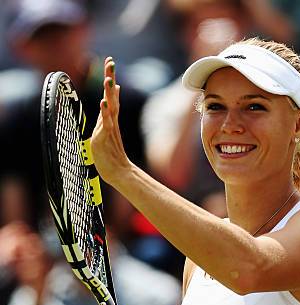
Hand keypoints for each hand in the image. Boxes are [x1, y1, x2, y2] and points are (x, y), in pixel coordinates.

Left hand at [91, 58, 131, 186]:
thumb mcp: (107, 132)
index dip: (110, 78)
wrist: (119, 173)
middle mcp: (111, 122)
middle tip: (110, 61)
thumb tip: (107, 102)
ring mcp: (109, 130)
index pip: (111, 95)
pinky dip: (105, 113)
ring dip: (109, 93)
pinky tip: (104, 102)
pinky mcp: (106, 138)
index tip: (110, 62)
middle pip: (111, 96)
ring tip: (109, 79)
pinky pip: (106, 124)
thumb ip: (106, 117)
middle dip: (110, 78)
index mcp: (110, 119)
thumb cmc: (111, 155)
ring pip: (110, 108)